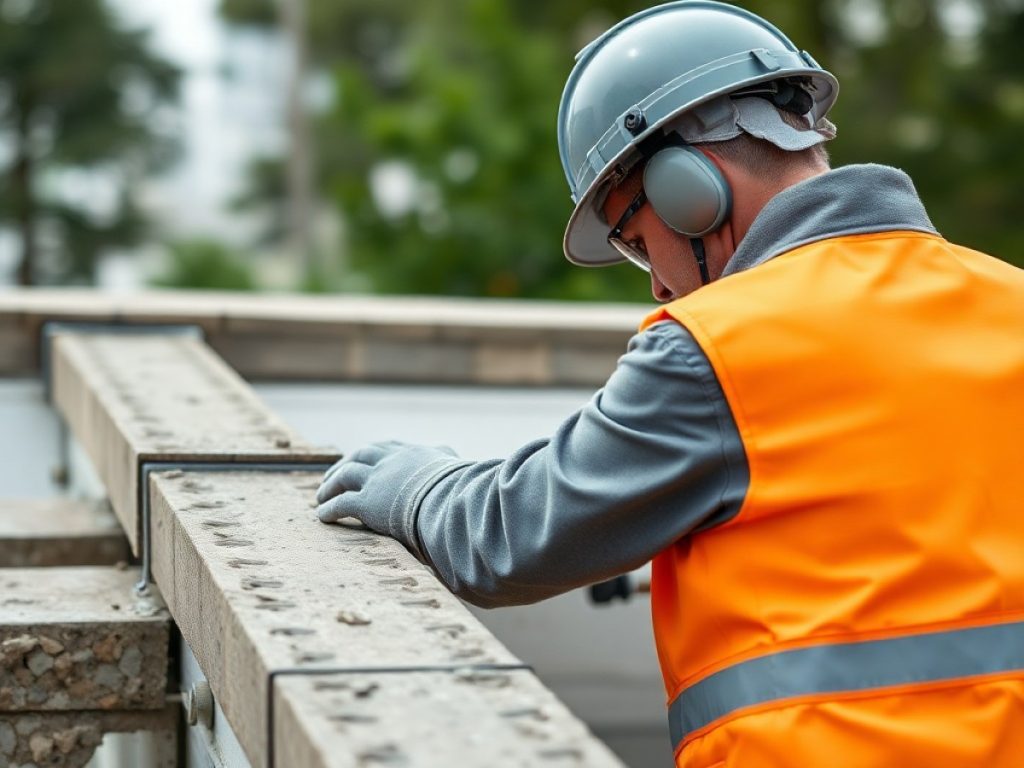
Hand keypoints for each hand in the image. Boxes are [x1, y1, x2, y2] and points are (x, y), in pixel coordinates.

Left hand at [315, 441, 459, 542]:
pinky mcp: (368, 503)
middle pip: (361, 455)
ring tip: (321, 496)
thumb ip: (451, 461)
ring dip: (330, 485)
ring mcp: (378, 480)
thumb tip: (455, 458)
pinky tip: (322, 516)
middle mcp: (392, 462)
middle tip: (333, 476)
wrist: (451, 500)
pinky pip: (342, 504)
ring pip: (345, 476)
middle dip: (344, 464)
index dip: (372, 453)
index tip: (364, 459)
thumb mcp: (459, 467)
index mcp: (414, 453)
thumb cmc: (462, 489)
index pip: (387, 447)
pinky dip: (330, 509)